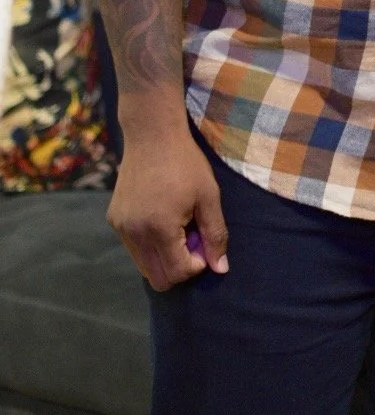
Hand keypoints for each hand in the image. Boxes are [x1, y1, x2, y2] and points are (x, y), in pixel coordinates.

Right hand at [107, 125, 229, 291]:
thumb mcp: (208, 196)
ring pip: (143, 266)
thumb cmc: (186, 163)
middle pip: (157, 279)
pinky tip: (159, 216)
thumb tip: (220, 269)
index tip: (202, 240)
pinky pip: (133, 248)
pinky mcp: (114, 220)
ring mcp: (121, 228)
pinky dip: (149, 244)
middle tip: (189, 235)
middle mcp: (135, 234)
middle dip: (178, 266)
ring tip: (176, 224)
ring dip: (163, 257)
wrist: (152, 135)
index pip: (177, 273)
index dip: (195, 264)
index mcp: (159, 229)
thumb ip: (215, 234)